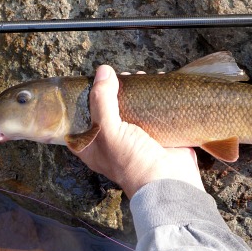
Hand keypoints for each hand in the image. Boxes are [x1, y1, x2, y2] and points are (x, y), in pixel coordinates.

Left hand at [69, 65, 204, 198]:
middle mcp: (112, 140)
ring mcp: (136, 136)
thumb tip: (104, 70)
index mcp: (92, 144)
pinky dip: (157, 98)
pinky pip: (155, 111)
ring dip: (139, 91)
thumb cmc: (131, 161)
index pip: (83, 115)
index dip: (88, 96)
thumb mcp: (108, 130)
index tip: (96, 78)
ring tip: (143, 78)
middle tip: (125, 77)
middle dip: (117, 89)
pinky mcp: (157, 133)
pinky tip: (159, 84)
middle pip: (111, 108)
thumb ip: (102, 100)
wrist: (167, 180)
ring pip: (134, 107)